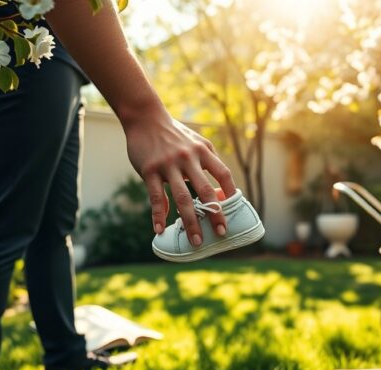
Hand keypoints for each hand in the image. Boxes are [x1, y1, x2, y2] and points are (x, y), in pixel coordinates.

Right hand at [124, 108, 235, 245]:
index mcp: (203, 151)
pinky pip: (155, 197)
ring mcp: (168, 164)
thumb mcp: (196, 143)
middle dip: (215, 214)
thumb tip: (218, 193)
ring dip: (190, 222)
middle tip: (221, 233)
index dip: (231, 192)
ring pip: (182, 198)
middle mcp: (188, 158)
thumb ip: (207, 163)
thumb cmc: (174, 134)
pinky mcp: (150, 170)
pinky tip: (160, 229)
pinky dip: (158, 215)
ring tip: (195, 241)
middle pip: (205, 190)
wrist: (145, 118)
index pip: (223, 173)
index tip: (235, 209)